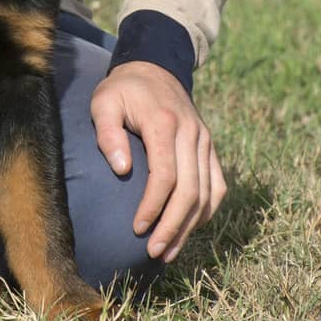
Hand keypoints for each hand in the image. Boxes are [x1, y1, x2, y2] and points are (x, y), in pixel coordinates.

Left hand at [89, 61, 225, 262]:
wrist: (154, 69)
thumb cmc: (123, 90)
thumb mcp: (104, 102)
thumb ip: (108, 133)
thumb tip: (122, 170)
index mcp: (165, 123)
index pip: (166, 175)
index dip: (154, 206)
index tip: (137, 228)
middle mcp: (192, 133)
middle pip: (190, 191)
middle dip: (173, 226)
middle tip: (154, 252)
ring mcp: (205, 141)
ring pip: (207, 193)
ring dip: (190, 226)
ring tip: (169, 251)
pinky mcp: (210, 148)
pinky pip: (217, 186)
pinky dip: (206, 211)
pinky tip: (188, 228)